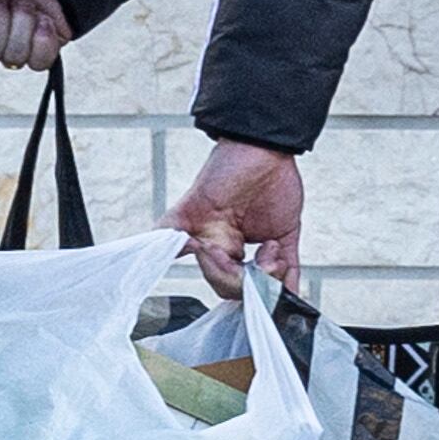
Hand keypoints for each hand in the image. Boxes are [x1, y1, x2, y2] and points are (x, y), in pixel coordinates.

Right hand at [169, 140, 303, 294]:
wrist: (260, 146)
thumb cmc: (223, 169)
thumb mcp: (188, 207)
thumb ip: (167, 234)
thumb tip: (147, 255)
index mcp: (211, 244)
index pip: (218, 280)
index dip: (223, 276)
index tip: (218, 254)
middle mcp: (234, 248)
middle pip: (243, 286)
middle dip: (250, 279)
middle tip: (256, 256)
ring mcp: (260, 245)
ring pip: (267, 282)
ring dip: (273, 276)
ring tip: (272, 251)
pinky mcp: (284, 236)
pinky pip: (291, 270)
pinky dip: (290, 285)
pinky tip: (291, 293)